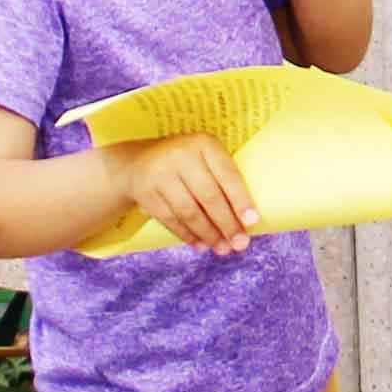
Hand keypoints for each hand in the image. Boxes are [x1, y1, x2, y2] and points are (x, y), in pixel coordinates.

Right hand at [113, 130, 256, 254]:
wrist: (139, 161)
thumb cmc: (186, 163)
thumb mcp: (204, 158)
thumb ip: (223, 180)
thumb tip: (245, 220)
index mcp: (203, 143)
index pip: (227, 174)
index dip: (240, 200)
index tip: (252, 222)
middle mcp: (180, 155)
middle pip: (209, 197)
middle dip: (227, 224)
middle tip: (240, 243)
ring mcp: (160, 174)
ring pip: (189, 212)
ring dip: (209, 234)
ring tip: (223, 248)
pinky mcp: (145, 193)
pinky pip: (171, 220)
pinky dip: (188, 235)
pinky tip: (201, 245)